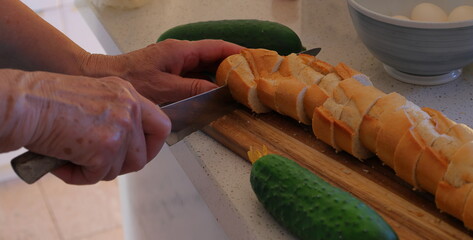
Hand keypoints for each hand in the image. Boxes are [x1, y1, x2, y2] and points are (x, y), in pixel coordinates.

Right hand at [0, 69, 170, 183]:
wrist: (25, 104)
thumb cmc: (48, 99)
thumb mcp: (95, 96)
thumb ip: (116, 116)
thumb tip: (125, 146)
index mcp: (128, 93)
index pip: (162, 125)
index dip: (153, 146)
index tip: (140, 155)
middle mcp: (130, 108)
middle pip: (143, 154)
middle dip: (122, 166)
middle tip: (100, 164)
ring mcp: (121, 127)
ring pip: (122, 168)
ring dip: (98, 170)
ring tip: (74, 159)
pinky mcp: (106, 148)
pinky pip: (99, 176)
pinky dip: (79, 176)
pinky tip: (63, 163)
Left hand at [81, 39, 243, 103]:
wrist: (103, 80)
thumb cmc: (130, 82)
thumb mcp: (165, 89)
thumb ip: (193, 89)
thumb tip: (217, 91)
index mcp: (180, 51)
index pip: (216, 48)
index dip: (236, 53)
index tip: (253, 59)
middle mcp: (179, 54)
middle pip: (213, 56)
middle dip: (232, 65)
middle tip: (250, 77)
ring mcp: (174, 63)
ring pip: (204, 66)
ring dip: (220, 75)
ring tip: (238, 86)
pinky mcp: (168, 73)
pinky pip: (193, 75)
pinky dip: (206, 82)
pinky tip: (214, 93)